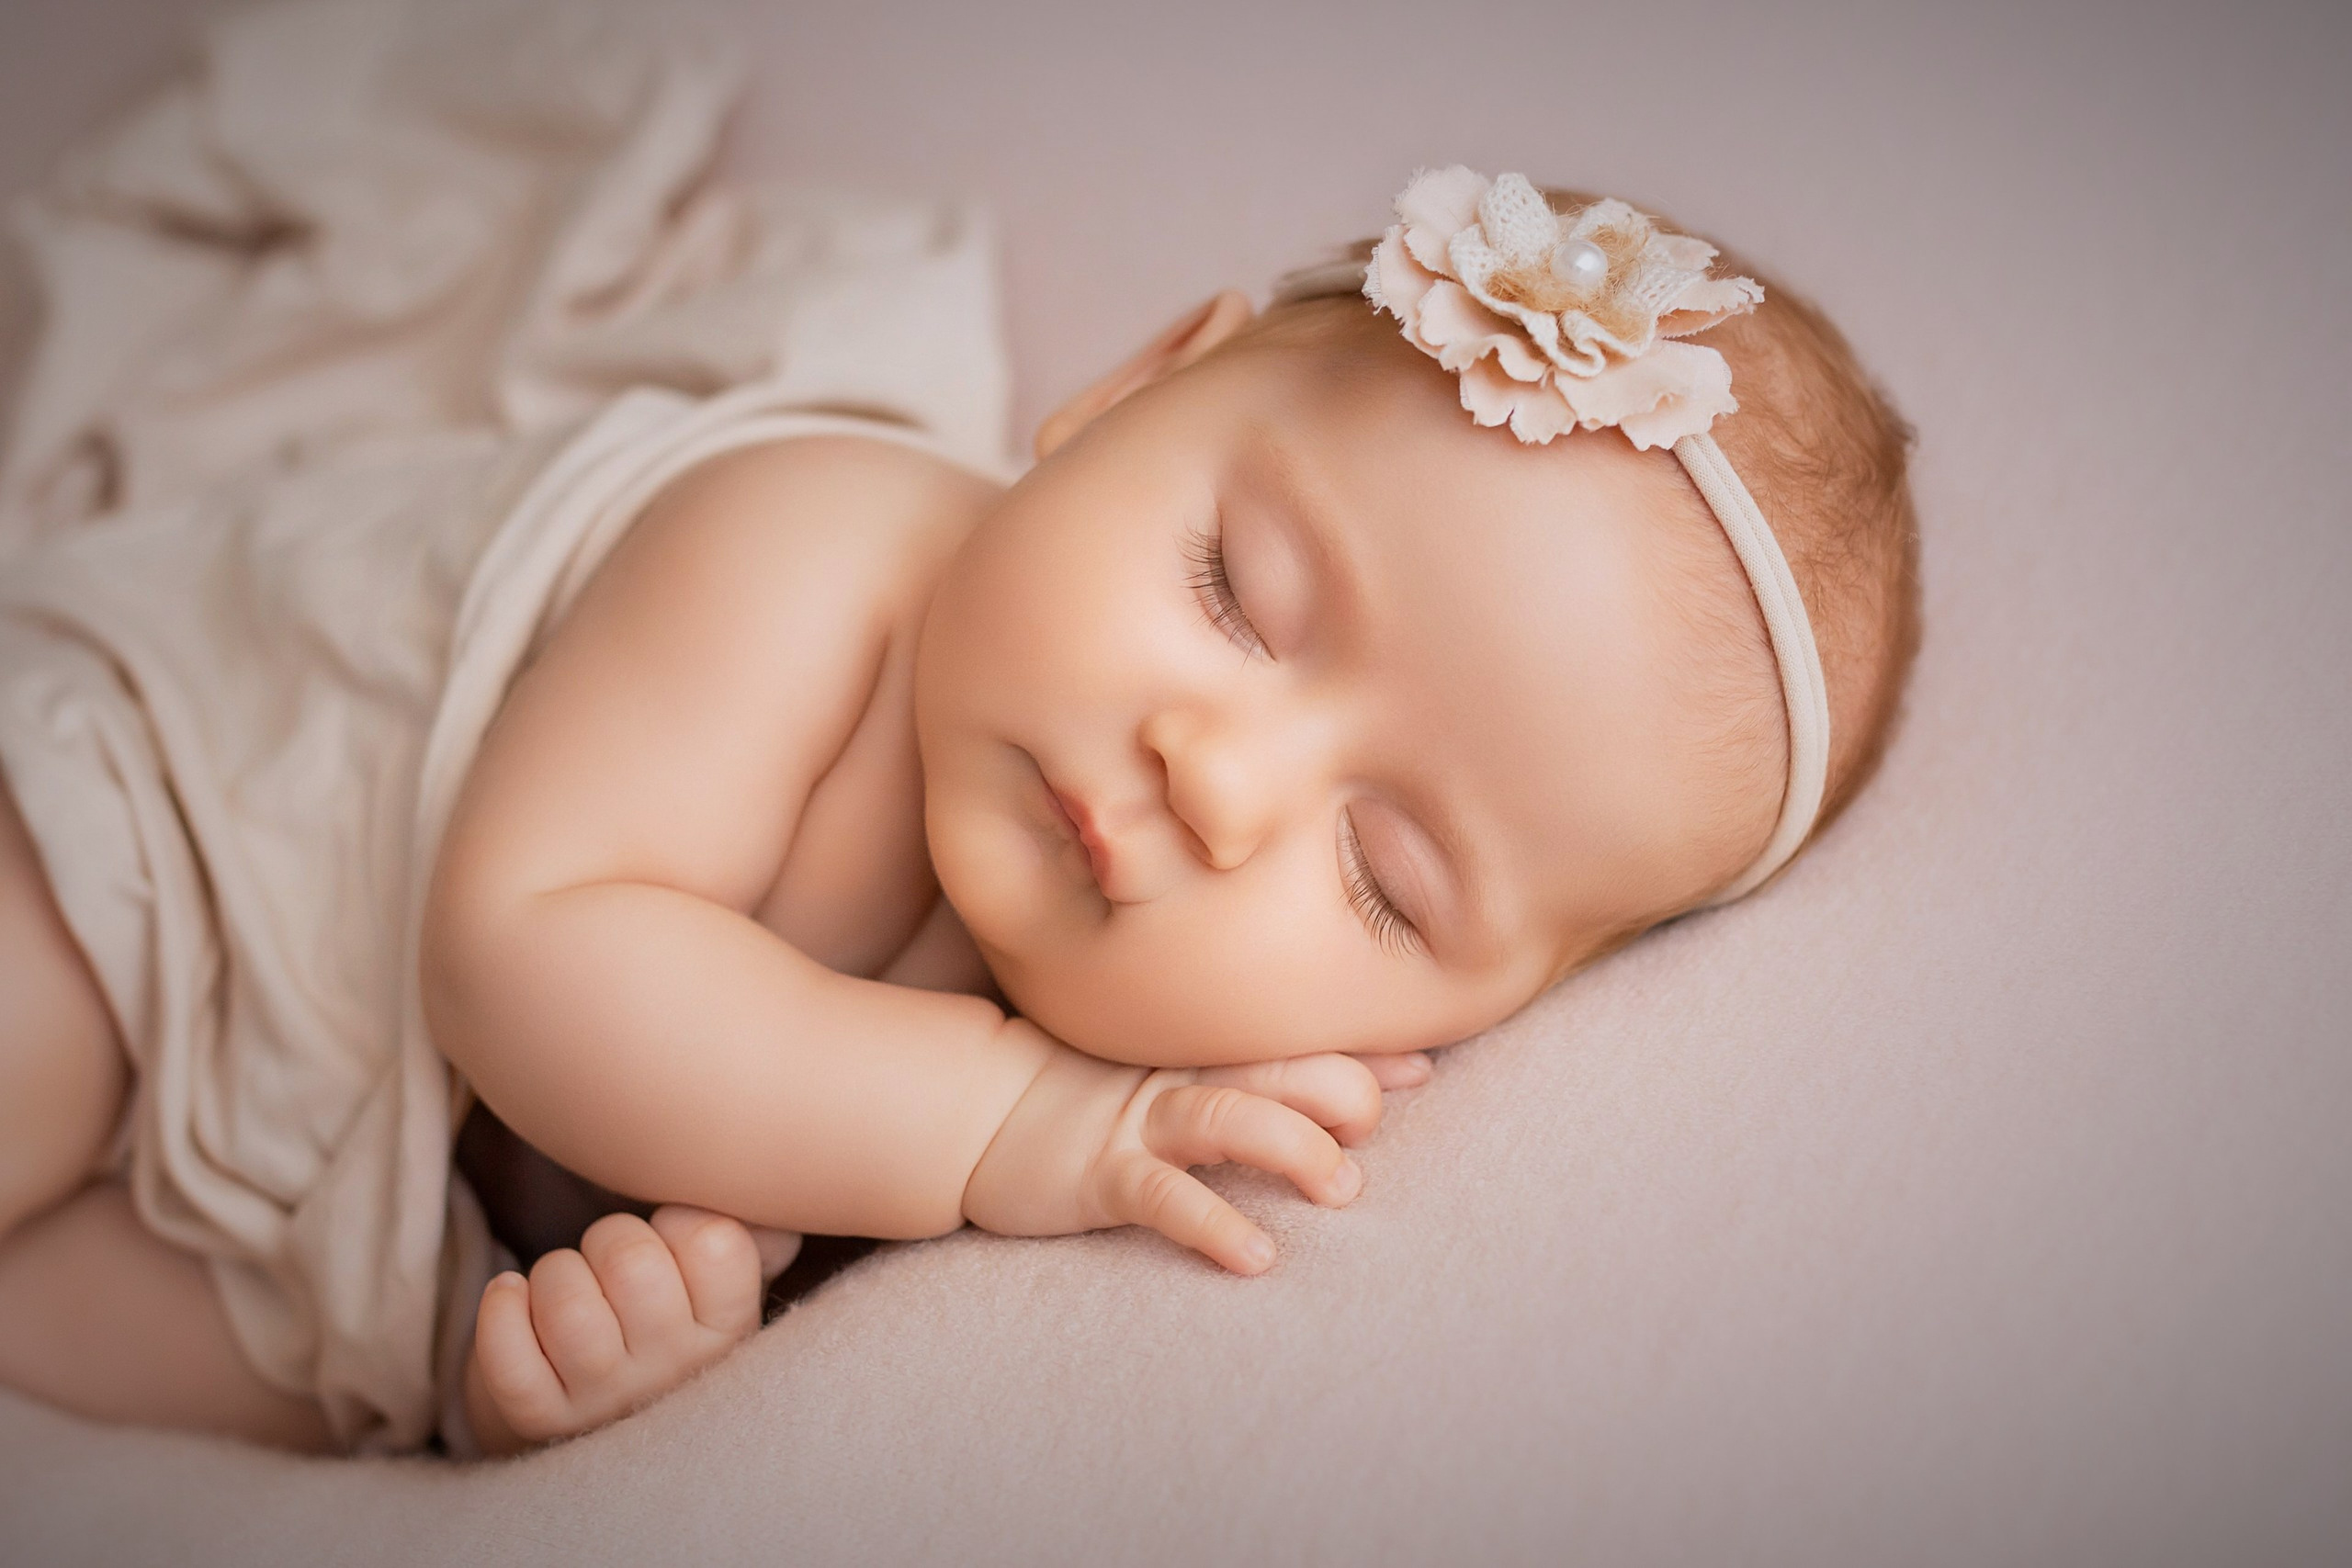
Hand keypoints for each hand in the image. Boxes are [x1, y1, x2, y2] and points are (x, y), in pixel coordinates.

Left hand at [463, 1206, 799, 1453]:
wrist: (606, 1402)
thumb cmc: (665, 1308)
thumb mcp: (720, 1277)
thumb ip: (748, 1229)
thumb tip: (756, 1206)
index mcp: (732, 1327)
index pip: (713, 1242)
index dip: (679, 1220)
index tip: (671, 1238)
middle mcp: (677, 1370)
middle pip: (630, 1262)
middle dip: (609, 1239)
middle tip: (612, 1262)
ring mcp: (607, 1400)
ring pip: (566, 1303)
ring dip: (554, 1274)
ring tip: (567, 1287)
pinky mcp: (541, 1417)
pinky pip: (507, 1355)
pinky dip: (500, 1309)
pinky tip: (513, 1297)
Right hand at [961, 1021, 1431, 1274]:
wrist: (977, 1109)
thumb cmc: (1094, 1097)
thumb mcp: (1178, 1074)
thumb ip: (1258, 1074)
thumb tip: (1375, 1078)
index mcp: (1210, 1050)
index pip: (1303, 1039)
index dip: (1368, 1053)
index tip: (1420, 1071)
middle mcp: (1186, 1076)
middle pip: (1283, 1065)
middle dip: (1345, 1093)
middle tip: (1366, 1136)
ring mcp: (1143, 1123)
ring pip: (1234, 1119)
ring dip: (1297, 1148)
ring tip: (1341, 1189)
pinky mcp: (1103, 1175)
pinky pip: (1166, 1199)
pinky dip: (1216, 1225)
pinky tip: (1258, 1258)